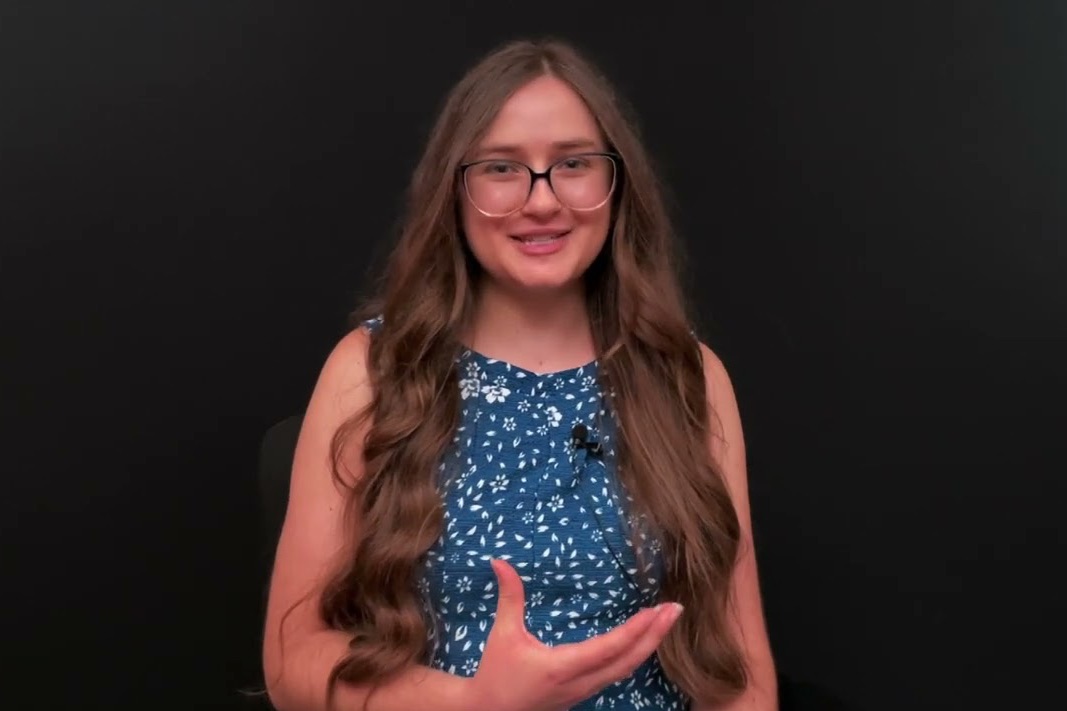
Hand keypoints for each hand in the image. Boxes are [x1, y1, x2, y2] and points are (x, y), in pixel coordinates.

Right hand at [462, 558, 683, 710]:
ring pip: (625, 670)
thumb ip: (509, 597)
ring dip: (648, 646)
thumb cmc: (496, 674)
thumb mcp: (503, 634)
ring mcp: (584, 691)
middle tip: (675, 610)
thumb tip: (500, 561)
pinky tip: (641, 642)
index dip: (635, 630)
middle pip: (628, 661)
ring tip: (664, 622)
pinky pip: (616, 674)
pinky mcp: (582, 693)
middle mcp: (580, 682)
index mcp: (563, 667)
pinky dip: (634, 656)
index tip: (656, 610)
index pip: (609, 648)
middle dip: (655, 636)